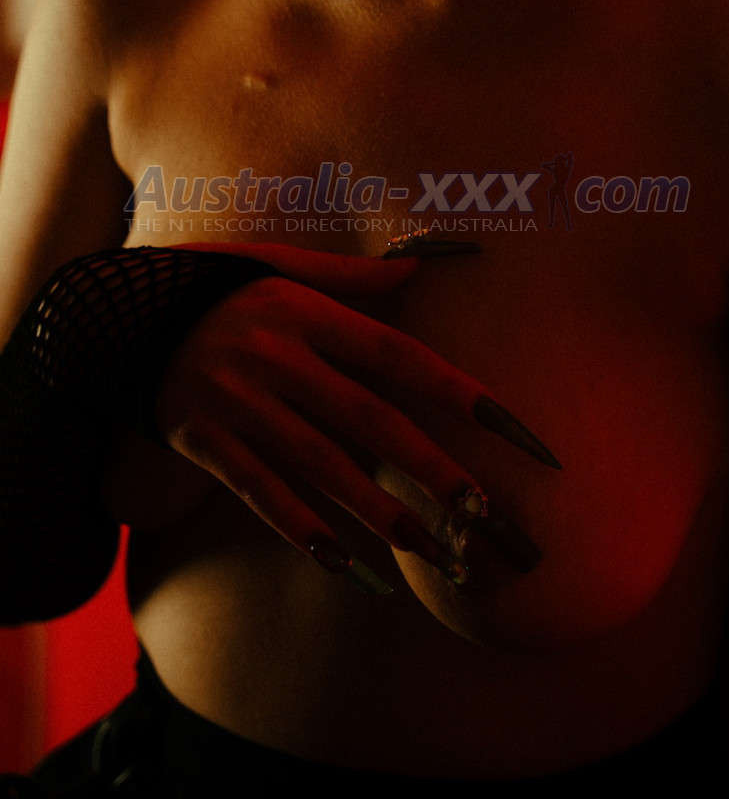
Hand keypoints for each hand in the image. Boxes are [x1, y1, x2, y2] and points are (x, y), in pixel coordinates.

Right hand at [155, 241, 551, 590]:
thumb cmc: (218, 290)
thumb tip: (419, 265)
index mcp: (301, 310)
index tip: (508, 425)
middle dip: (429, 467)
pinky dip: (301, 529)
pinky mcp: (204, 442)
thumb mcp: (279, 267)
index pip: (393, 352)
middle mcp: (273, 356)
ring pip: (318, 465)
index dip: (452, 388)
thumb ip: (350, 275)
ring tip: (431, 547)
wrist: (118, 319)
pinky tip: (346, 565)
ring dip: (378, 510)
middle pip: (366, 419)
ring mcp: (236, 403)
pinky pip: (259, 492)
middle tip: (482, 511)